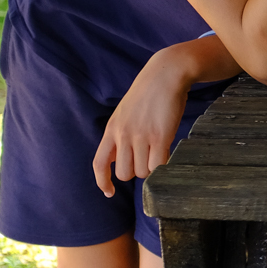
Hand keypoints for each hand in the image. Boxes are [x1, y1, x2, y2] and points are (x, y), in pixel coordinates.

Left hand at [92, 48, 197, 197]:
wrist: (165, 75)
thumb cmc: (148, 94)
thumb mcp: (124, 114)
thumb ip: (120, 135)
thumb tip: (119, 158)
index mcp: (111, 130)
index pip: (99, 163)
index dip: (102, 181)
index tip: (109, 192)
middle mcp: (123, 135)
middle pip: (125, 173)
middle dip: (136, 172)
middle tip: (147, 159)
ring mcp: (141, 136)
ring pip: (143, 172)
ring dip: (152, 168)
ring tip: (159, 151)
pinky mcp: (160, 136)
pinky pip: (158, 164)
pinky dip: (163, 165)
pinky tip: (167, 153)